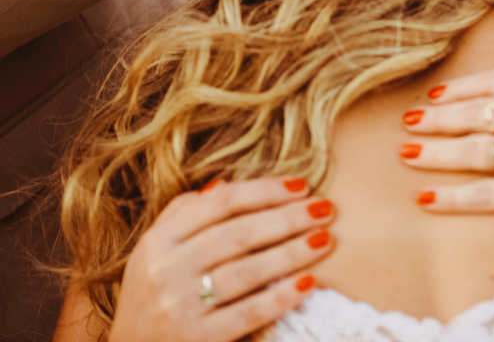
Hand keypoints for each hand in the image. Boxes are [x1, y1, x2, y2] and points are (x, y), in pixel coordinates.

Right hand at [107, 177, 335, 341]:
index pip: (221, 204)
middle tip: (326, 209)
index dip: (265, 191)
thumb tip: (225, 184)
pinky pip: (247, 313)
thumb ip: (184, 215)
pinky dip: (281, 297)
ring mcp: (180, 307)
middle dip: (288, 218)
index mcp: (159, 242)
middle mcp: (166, 271)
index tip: (302, 186)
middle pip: (239, 234)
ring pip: (247, 271)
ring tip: (325, 239)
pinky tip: (309, 281)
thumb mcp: (155, 252)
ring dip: (292, 252)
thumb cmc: (152, 295)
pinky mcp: (197, 339)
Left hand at [400, 24, 493, 247]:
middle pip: (477, 115)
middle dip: (439, 118)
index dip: (465, 87)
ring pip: (473, 152)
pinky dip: (452, 197)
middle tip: (408, 122)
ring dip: (436, 153)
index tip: (440, 94)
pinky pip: (485, 196)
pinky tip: (426, 199)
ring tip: (407, 154)